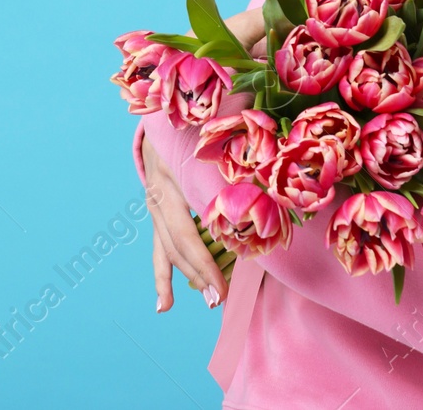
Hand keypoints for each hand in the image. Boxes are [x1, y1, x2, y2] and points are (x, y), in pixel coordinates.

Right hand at [145, 133, 226, 311]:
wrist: (160, 118)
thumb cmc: (194, 128)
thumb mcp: (208, 140)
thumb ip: (231, 162)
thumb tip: (269, 189)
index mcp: (171, 176)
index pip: (188, 231)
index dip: (205, 262)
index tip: (223, 287)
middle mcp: (158, 193)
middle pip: (179, 244)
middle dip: (201, 274)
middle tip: (221, 300)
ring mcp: (153, 204)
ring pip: (168, 249)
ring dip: (189, 278)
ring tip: (209, 303)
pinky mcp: (154, 213)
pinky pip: (158, 250)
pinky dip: (162, 278)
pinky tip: (165, 305)